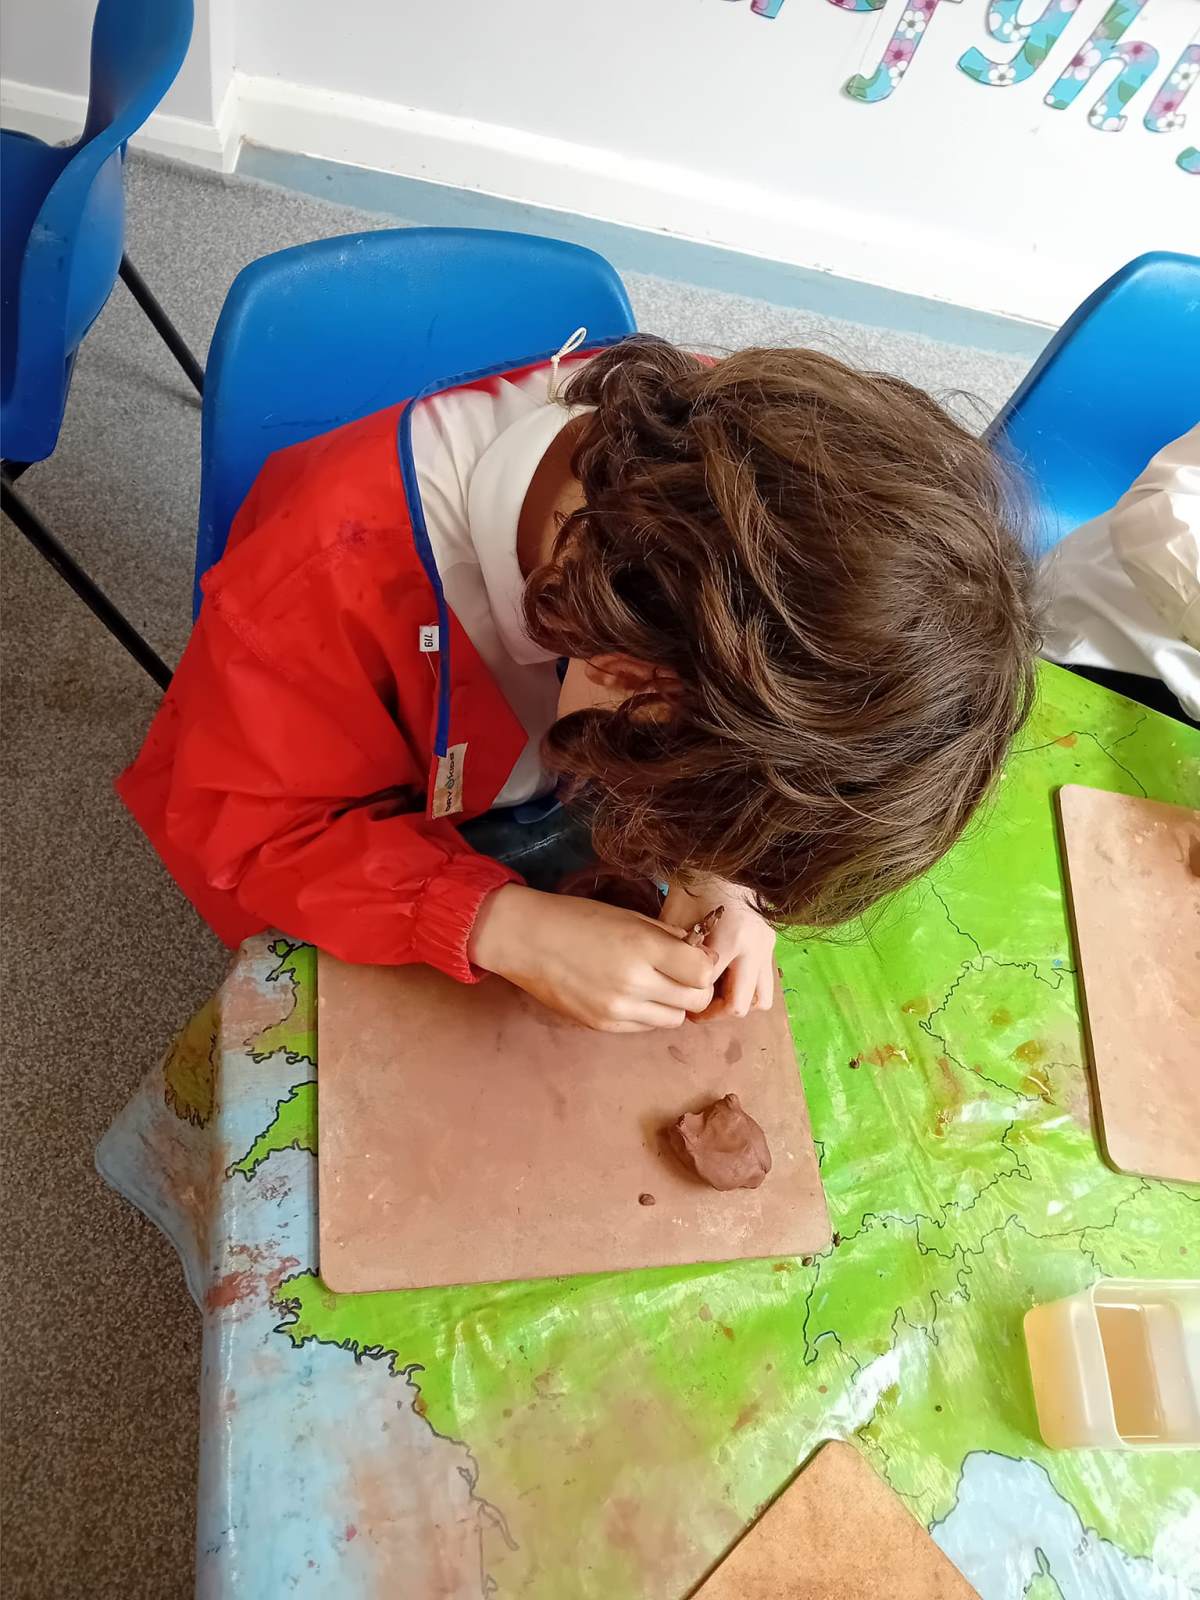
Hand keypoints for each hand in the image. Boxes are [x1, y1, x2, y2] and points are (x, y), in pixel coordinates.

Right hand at [468, 885, 715, 1031]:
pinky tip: (634, 993)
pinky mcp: (603, 1025)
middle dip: (696, 987)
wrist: (526, 940)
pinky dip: (649, 1013)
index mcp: (642, 947)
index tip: (696, 955)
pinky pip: (645, 1026)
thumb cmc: (577, 919)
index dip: (706, 964)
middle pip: (694, 1001)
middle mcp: (634, 983)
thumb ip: (668, 936)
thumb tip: (701, 952)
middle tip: (684, 972)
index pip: (703, 972)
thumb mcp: (629, 916)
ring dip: (674, 1003)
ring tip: (656, 983)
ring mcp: (618, 1009)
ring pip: (674, 1019)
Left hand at [660, 880, 775, 1019]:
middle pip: (739, 1005)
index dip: (688, 998)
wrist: (726, 862)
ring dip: (737, 1004)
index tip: (674, 996)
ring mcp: (767, 948)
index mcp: (730, 938)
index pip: (708, 986)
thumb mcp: (675, 917)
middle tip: (695, 1008)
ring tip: (715, 995)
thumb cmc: (695, 887)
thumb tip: (669, 984)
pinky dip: (747, 990)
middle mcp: (755, 948)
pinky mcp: (772, 946)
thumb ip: (674, 952)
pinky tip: (727, 980)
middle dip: (714, 1012)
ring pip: (761, 1000)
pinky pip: (765, 983)